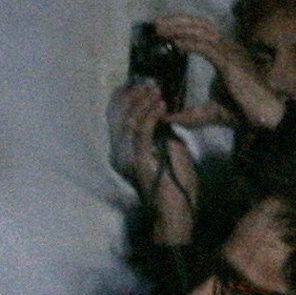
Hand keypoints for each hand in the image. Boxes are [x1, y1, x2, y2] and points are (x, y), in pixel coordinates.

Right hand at [114, 81, 198, 247]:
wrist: (177, 211)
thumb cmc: (177, 185)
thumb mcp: (170, 152)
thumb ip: (161, 134)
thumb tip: (164, 116)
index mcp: (126, 152)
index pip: (118, 119)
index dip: (125, 99)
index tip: (139, 84)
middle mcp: (121, 154)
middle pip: (117, 118)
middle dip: (131, 97)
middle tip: (148, 83)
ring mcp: (128, 158)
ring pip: (128, 122)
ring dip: (142, 103)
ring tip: (155, 90)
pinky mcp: (139, 161)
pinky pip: (141, 133)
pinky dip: (150, 116)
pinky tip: (161, 105)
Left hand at [157, 12, 282, 134]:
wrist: (262, 118)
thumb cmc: (240, 112)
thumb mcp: (208, 112)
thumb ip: (189, 115)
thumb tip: (167, 119)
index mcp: (225, 53)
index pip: (203, 31)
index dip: (183, 26)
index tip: (162, 28)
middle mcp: (229, 48)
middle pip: (202, 24)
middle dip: (178, 21)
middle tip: (156, 24)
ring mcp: (231, 53)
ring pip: (203, 32)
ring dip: (180, 29)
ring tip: (161, 30)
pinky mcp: (230, 63)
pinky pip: (208, 47)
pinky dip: (190, 43)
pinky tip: (175, 44)